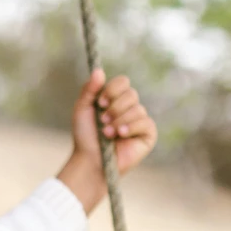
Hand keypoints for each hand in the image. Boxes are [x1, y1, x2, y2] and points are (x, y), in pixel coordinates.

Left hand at [59, 68, 158, 211]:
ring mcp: (140, 120)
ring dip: (119, 120)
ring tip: (108, 133)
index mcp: (115, 98)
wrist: (90, 160)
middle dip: (114, 107)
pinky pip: (145, 122)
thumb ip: (89, 89)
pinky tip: (120, 135)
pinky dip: (130, 127)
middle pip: (131, 94)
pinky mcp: (148, 134)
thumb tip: (98, 70)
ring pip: (137, 109)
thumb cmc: (85, 137)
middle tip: (103, 120)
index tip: (99, 103)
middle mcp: (129, 107)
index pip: (123, 82)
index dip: (112, 90)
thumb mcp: (82, 109)